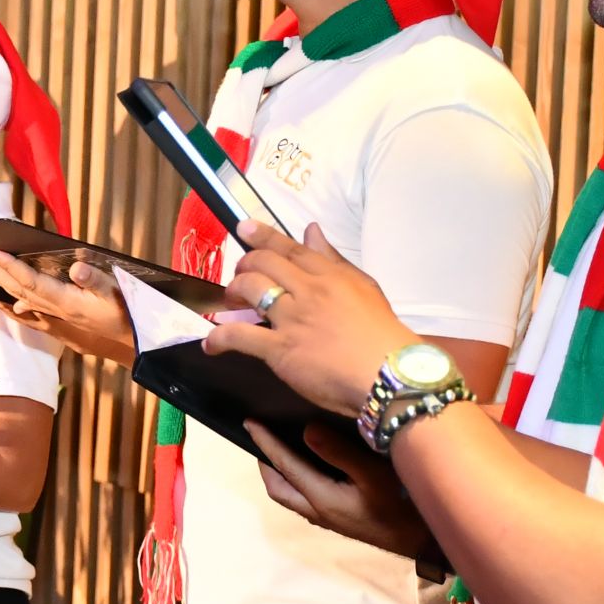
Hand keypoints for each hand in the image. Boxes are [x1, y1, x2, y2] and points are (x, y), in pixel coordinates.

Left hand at [0, 251, 131, 358]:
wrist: (132, 342)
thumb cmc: (126, 313)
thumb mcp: (116, 293)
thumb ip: (96, 280)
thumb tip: (77, 267)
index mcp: (65, 301)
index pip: (30, 281)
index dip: (9, 267)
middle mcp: (54, 310)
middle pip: (16, 289)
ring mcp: (54, 317)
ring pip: (18, 299)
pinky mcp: (58, 322)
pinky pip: (27, 311)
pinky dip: (11, 304)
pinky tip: (5, 301)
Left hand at [202, 221, 412, 415]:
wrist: (390, 374)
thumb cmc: (382, 336)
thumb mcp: (364, 288)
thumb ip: (334, 260)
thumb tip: (312, 231)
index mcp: (330, 275)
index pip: (291, 248)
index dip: (263, 236)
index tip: (244, 228)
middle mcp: (308, 290)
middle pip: (264, 263)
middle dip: (245, 265)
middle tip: (240, 276)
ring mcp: (292, 318)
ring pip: (250, 289)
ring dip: (233, 292)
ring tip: (229, 302)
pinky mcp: (281, 349)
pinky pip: (241, 336)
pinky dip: (220, 338)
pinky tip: (213, 343)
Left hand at [250, 421, 437, 560]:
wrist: (420, 541)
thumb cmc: (400, 506)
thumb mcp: (373, 475)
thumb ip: (339, 452)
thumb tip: (306, 430)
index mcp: (320, 497)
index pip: (284, 466)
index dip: (265, 443)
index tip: (250, 422)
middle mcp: (317, 510)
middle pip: (278, 488)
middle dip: (265, 463)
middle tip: (260, 437)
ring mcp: (328, 518)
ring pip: (290, 495)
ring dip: (280, 472)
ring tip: (280, 448)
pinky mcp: (340, 519)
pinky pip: (305, 496)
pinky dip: (297, 478)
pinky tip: (312, 465)